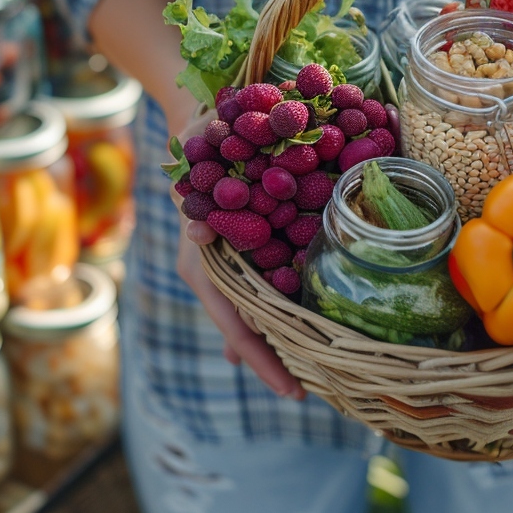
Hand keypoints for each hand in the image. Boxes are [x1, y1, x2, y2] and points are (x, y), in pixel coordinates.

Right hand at [169, 107, 306, 400]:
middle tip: (314, 389)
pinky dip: (288, 305)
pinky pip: (270, 286)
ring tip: (318, 366)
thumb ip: (196, 205)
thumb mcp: (197, 172)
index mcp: (203, 266)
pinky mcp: (249, 251)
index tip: (292, 390)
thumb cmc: (201, 144)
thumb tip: (193, 230)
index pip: (234, 326)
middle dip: (278, 360)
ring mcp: (232, 265)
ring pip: (260, 313)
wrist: (203, 122)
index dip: (262, 359)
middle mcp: (217, 273)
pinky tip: (311, 321)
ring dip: (285, 337)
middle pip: (250, 330)